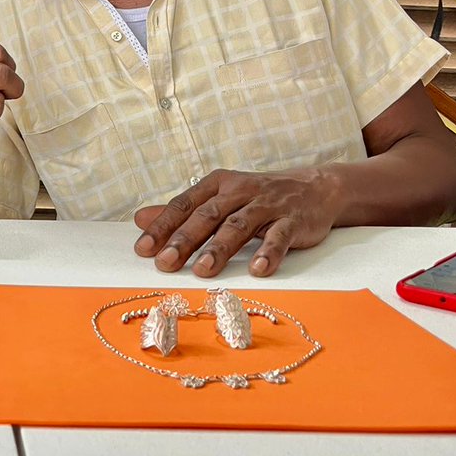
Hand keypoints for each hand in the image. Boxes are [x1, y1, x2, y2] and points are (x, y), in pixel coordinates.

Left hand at [133, 168, 338, 276]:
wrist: (315, 188)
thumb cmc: (257, 198)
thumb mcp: (218, 198)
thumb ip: (182, 211)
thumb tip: (139, 219)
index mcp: (217, 185)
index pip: (184, 205)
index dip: (162, 226)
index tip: (143, 249)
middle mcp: (240, 191)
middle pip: (208, 216)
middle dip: (184, 240)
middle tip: (164, 263)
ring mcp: (267, 205)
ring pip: (239, 226)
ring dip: (220, 249)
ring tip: (202, 271)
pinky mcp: (293, 220)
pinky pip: (279, 237)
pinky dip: (268, 253)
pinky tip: (257, 270)